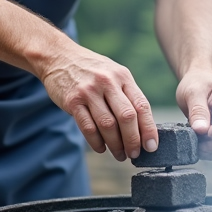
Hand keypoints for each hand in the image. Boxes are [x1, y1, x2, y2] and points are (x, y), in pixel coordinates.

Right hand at [40, 47, 158, 161]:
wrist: (59, 56)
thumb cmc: (92, 70)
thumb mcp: (114, 74)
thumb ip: (127, 95)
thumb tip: (143, 128)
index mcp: (123, 76)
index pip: (142, 105)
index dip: (149, 129)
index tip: (151, 147)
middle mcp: (107, 82)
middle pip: (126, 117)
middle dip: (133, 141)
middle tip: (134, 154)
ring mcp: (89, 91)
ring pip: (107, 125)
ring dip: (115, 145)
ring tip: (120, 155)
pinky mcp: (72, 101)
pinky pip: (88, 127)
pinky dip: (96, 142)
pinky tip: (101, 148)